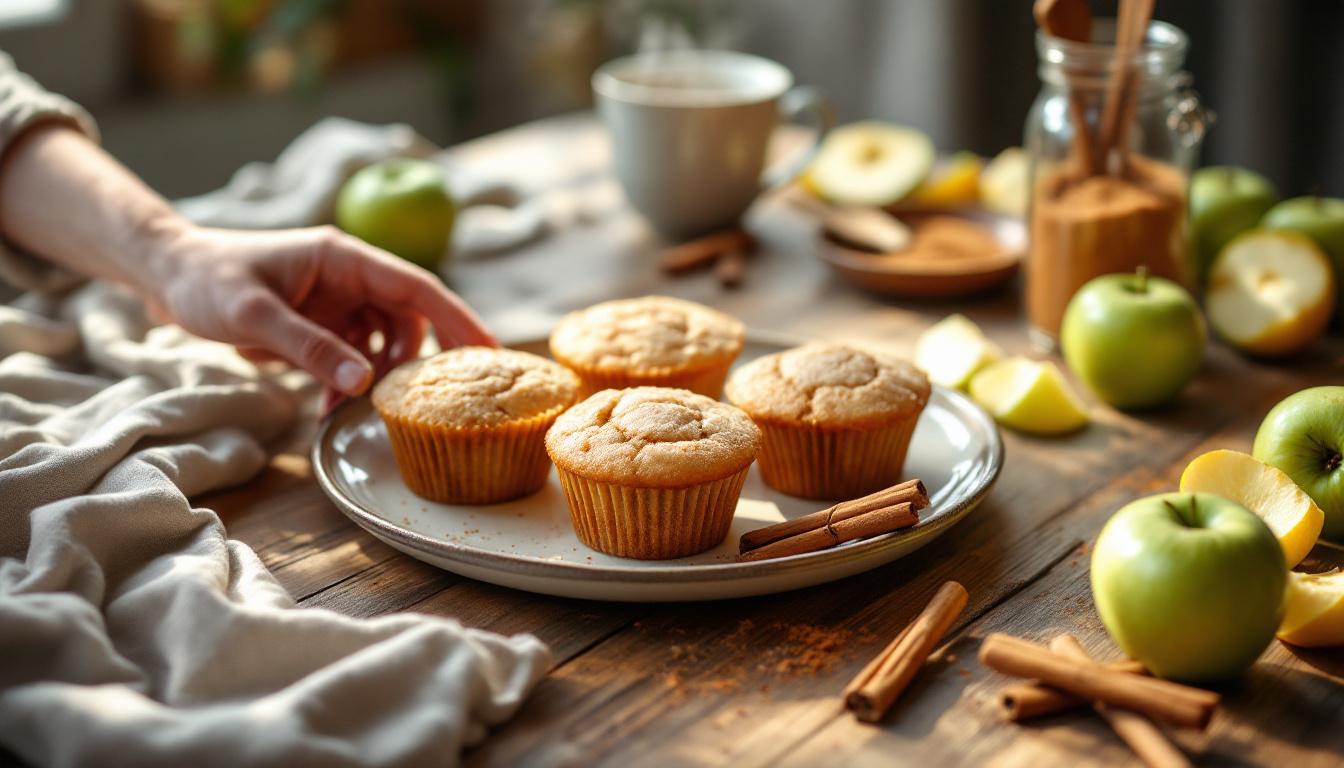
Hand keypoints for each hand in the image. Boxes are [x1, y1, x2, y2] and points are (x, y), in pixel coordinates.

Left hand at [148, 223, 495, 399]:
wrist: (167, 274)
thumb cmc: (207, 280)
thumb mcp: (253, 315)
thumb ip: (309, 348)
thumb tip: (362, 383)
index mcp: (343, 257)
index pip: (417, 287)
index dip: (458, 319)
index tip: (491, 353)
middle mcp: (350, 276)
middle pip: (409, 319)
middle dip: (414, 362)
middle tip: (419, 403)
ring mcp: (338, 300)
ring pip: (383, 342)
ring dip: (376, 377)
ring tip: (355, 411)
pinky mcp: (323, 322)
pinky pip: (354, 355)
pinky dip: (349, 381)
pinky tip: (331, 406)